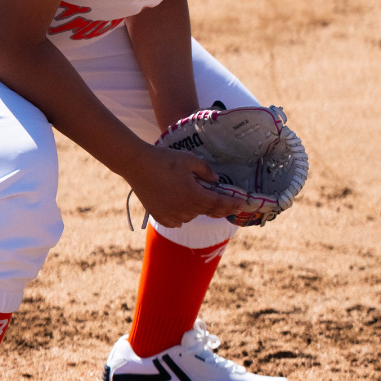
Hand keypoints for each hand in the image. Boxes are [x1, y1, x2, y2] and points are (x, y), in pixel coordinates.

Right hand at [126, 146, 247, 227]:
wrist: (137, 164)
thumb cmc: (164, 159)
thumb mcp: (189, 160)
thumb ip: (206, 171)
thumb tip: (216, 180)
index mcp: (194, 196)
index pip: (219, 204)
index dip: (232, 204)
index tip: (243, 204)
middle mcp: (185, 209)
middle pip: (207, 211)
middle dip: (219, 208)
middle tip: (229, 205)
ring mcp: (171, 215)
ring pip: (192, 216)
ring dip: (198, 209)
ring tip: (197, 199)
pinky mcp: (160, 216)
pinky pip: (177, 221)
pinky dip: (182, 216)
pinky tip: (181, 208)